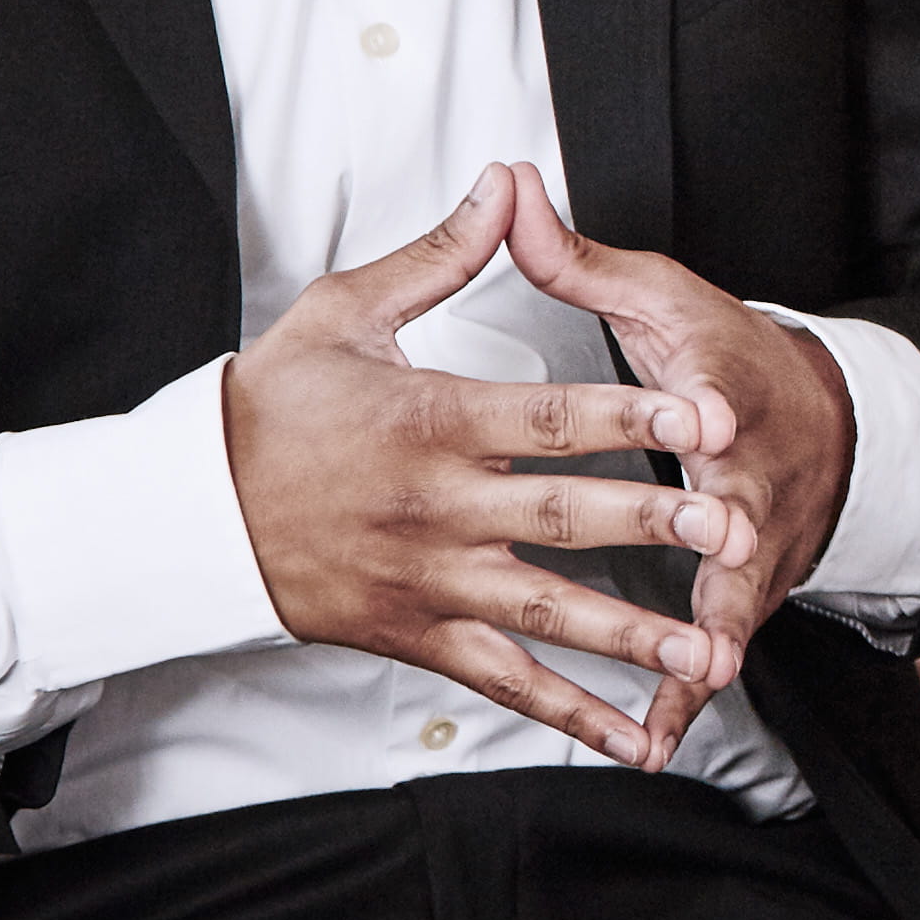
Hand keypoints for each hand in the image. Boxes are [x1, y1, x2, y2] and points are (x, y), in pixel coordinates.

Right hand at [220, 163, 763, 768]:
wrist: (188, 511)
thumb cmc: (268, 404)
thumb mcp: (344, 310)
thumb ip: (441, 254)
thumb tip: (507, 185)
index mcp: (430, 421)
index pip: (549, 417)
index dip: (633, 414)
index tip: (704, 412)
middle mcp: (437, 508)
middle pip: (563, 514)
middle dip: (654, 521)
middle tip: (732, 525)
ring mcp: (431, 581)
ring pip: (545, 611)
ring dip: (629, 632)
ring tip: (705, 645)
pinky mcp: (418, 636)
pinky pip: (505, 681)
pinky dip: (571, 713)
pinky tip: (634, 734)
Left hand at [501, 161, 859, 700]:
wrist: (817, 420)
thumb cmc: (724, 356)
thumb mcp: (662, 295)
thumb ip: (576, 258)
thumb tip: (509, 188)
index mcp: (723, 392)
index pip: (726, 396)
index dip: (719, 408)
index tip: (714, 419)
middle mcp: (750, 473)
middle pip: (742, 510)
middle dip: (731, 542)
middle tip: (718, 563)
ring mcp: (755, 541)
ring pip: (735, 595)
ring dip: (715, 639)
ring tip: (695, 682)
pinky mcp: (744, 590)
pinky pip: (715, 644)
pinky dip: (688, 692)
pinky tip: (655, 739)